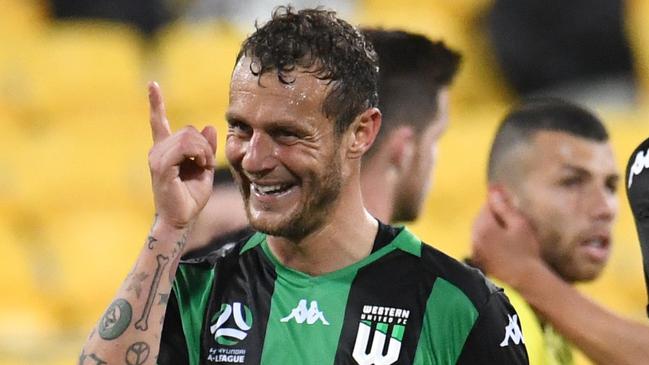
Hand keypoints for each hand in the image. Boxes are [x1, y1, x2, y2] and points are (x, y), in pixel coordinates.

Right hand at [147, 82, 216, 229]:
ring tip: (203, 166)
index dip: (155, 102)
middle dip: (204, 145)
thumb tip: (209, 126)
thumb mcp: (204, 168)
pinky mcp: (161, 166)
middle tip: (207, 163)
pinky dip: (199, 155)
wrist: (181, 219)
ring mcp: (157, 157)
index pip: (158, 121)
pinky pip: (186, 147)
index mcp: (165, 150)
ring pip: (188, 136)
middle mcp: (158, 150)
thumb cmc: (191, 197)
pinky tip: (200, 166)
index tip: (152, 84)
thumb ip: (206, 148)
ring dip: (204, 151)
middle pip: (187, 129)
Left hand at [471, 187, 542, 285]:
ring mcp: (474, 250)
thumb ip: (504, 206)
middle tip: (509, 214)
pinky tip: (502, 243)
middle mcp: (474, 238)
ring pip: (479, 230)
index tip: (505, 195)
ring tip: (507, 229)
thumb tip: (493, 188)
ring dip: (490, 226)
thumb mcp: (519, 224)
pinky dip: (488, 238)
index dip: (497, 200)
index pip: (486, 206)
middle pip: (480, 218)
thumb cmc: (526, 250)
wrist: (527, 279)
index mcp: (483, 227)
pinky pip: (480, 242)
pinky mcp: (478, 259)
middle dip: (492, 213)